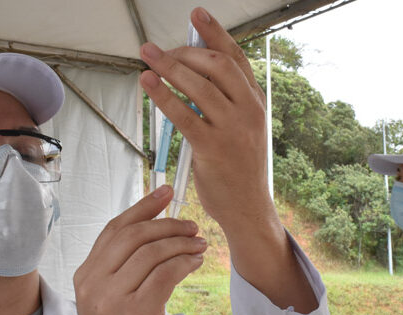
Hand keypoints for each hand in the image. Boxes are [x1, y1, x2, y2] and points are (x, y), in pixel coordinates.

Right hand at [74, 186, 206, 314]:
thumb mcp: (110, 303)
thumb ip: (121, 271)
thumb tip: (151, 235)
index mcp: (85, 276)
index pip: (115, 229)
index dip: (143, 207)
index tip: (166, 192)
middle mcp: (93, 283)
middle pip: (134, 235)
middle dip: (167, 224)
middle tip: (191, 225)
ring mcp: (112, 299)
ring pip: (152, 252)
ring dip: (182, 243)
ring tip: (199, 245)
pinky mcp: (136, 314)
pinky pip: (166, 273)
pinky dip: (185, 262)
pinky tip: (195, 262)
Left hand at [139, 7, 270, 232]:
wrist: (248, 208)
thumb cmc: (240, 169)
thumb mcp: (244, 130)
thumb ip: (227, 104)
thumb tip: (193, 77)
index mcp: (255, 103)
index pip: (236, 58)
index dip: (215, 33)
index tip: (196, 14)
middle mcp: (248, 111)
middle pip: (216, 65)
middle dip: (184, 50)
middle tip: (159, 50)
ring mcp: (233, 128)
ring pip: (199, 85)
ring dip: (169, 66)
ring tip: (146, 56)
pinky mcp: (213, 147)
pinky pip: (184, 114)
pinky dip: (164, 95)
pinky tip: (148, 84)